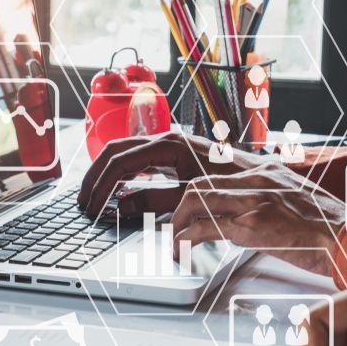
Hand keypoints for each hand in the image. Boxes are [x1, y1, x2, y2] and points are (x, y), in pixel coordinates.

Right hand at [77, 132, 267, 216]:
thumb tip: (121, 203)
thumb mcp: (191, 196)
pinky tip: (117, 194)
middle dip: (95, 176)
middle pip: (116, 152)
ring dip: (106, 175)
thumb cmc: (234, 184)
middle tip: (82, 201)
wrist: (264, 179)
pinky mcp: (174, 157)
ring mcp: (169, 147)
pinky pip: (139, 162)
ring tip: (94, 198)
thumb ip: (154, 199)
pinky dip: (122, 176)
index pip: (120, 160)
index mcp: (169, 144)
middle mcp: (167, 140)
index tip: (91, 205)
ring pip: (125, 155)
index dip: (101, 184)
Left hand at [169, 164, 346, 275]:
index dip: (195, 192)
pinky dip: (188, 238)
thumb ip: (268, 201)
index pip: (217, 174)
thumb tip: (245, 215)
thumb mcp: (294, 201)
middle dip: (180, 207)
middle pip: (200, 183)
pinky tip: (184, 249)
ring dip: (179, 223)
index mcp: (267, 172)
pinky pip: (207, 227)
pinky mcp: (254, 224)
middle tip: (175, 226)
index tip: (186, 207)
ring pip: (197, 200)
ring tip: (176, 241)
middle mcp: (258, 180)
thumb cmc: (328, 227)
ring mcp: (255, 200)